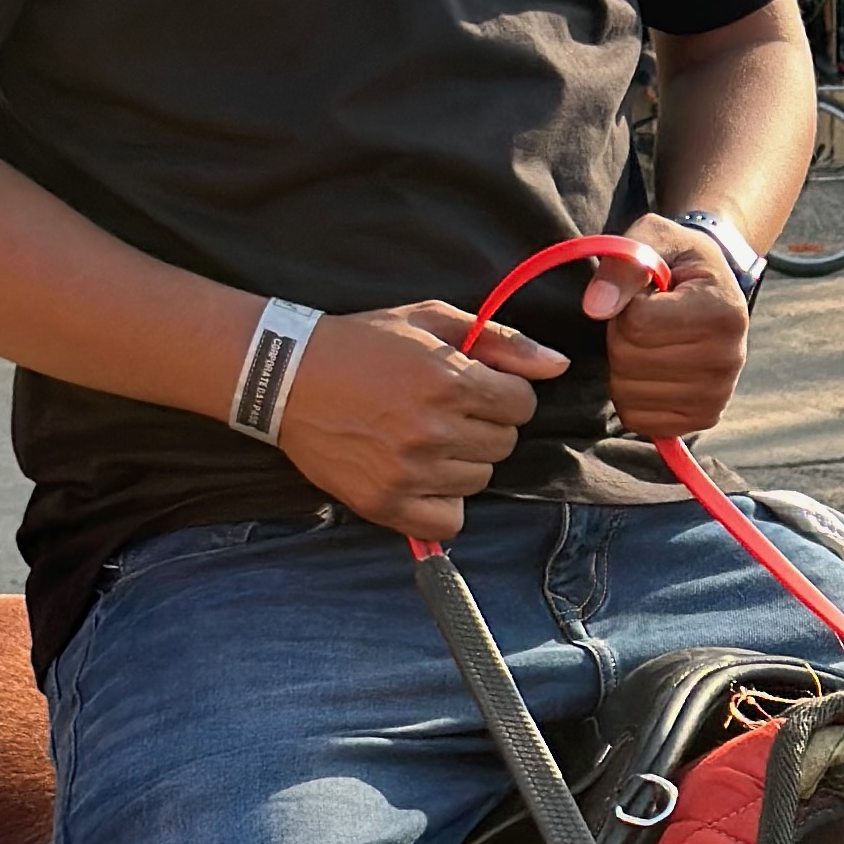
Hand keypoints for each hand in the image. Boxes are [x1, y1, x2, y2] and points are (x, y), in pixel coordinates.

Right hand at [272, 298, 569, 540]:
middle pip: (504, 443)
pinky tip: (421, 476)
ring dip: (462, 461)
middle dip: (483, 425)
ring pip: (480, 479)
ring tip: (424, 438)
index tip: (475, 388)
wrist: (285, 375)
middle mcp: (433, 430)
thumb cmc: (362, 343)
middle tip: (444, 411)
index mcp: (449, 380)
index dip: (502, 393)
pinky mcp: (385, 503)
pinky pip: (450, 521)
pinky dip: (443, 504)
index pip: (522, 404)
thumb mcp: (430, 321)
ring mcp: (409, 471)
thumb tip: (558, 364)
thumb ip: (502, 341)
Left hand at [584, 227, 750, 440]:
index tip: (647, 293)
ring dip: (623, 366)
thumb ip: (622, 264)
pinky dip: (631, 396)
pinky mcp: (702, 419)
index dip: (625, 303)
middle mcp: (729, 359)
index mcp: (723, 312)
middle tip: (645, 319)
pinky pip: (638, 420)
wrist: (711, 288)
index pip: (638, 322)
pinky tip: (651, 371)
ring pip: (627, 393)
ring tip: (651, 342)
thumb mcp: (652, 239)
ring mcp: (717, 396)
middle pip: (629, 358)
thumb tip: (595, 307)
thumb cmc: (677, 261)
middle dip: (620, 335)